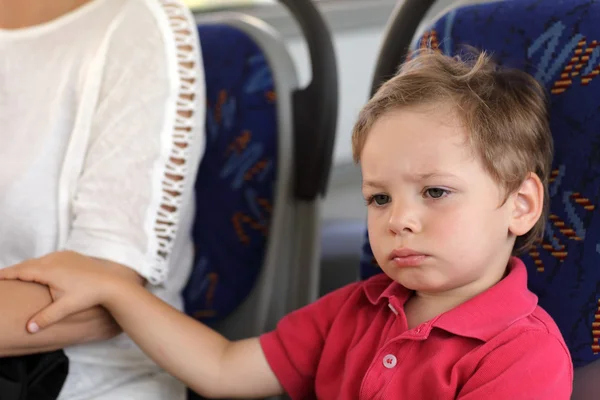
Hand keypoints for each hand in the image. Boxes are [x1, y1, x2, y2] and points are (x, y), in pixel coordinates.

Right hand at [0, 251, 122, 332]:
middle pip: (28, 264)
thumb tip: (29, 329)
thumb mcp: (66, 307)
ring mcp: (63, 255)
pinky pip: (50, 258)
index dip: (6, 274)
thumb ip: (46, 318)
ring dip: (28, 267)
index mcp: (49, 270)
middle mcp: (54, 259)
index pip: (20, 271)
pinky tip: (39, 272)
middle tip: (2, 278)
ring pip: (39, 260)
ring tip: (17, 275)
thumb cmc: (88, 295)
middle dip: (14, 271)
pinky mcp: (71, 255)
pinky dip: (40, 264)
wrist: (111, 283)